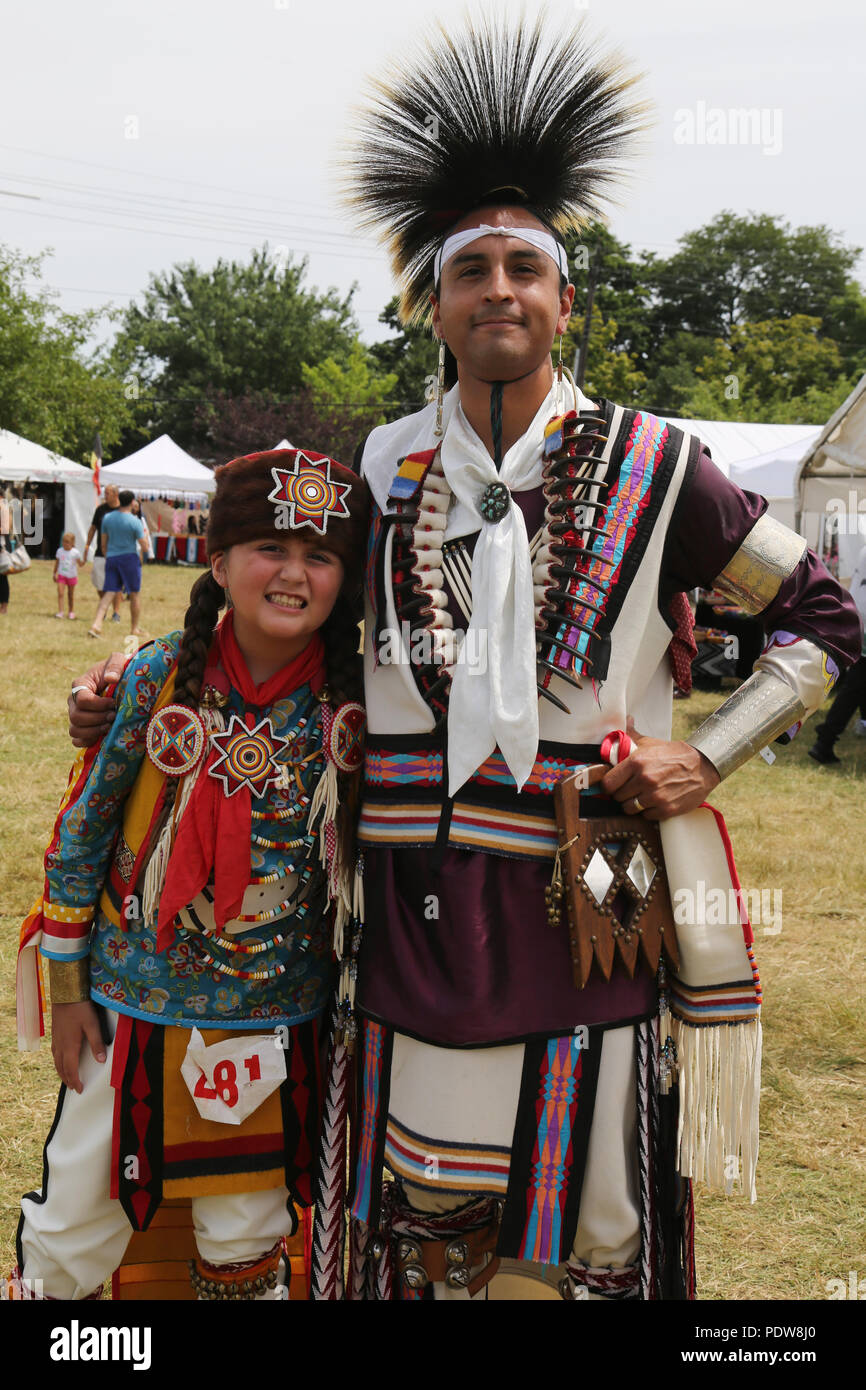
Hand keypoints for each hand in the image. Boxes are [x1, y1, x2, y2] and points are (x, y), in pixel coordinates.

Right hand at [51, 1002, 105, 1092]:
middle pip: (62, 1068)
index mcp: (69, 1046)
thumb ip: (97, 1043)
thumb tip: (101, 1061)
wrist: (65, 993)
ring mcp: (56, 1039)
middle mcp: (60, 1045)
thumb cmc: (80, 1008)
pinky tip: (61, 1060)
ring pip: (56, 1062)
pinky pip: (54, 1054)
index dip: (75, 1081)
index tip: (80, 1090)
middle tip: (74, 1088)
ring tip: (67, 1079)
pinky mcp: (55, 1033)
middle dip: (68, 1079)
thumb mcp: (92, 1024)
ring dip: (62, 1072)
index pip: (71, 1069)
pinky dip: (58, 1062)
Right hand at [68, 654, 126, 746]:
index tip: (113, 702)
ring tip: (109, 726)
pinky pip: (77, 741)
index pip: (81, 700)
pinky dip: (88, 741)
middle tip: (113, 716)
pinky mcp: (82, 728)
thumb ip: (115, 666)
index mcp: (80, 684)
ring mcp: (76, 715)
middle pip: (76, 717)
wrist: (124, 684)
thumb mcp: (119, 661)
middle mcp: (74, 701)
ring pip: (74, 730)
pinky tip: (101, 736)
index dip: (98, 704)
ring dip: (93, 731)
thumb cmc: (120, 671)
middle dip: (97, 719)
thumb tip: (111, 678)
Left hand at [600, 721, 719, 820]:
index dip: (609, 786)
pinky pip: (646, 816)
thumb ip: (633, 735)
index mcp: (636, 762)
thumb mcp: (651, 743)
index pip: (608, 784)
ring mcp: (655, 796)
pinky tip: (654, 801)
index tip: (614, 785)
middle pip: (618, 797)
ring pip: (630, 809)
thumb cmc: (674, 754)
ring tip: (641, 796)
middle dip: (622, 794)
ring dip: (633, 804)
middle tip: (631, 789)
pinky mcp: (666, 809)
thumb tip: (626, 720)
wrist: (703, 766)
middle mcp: (644, 779)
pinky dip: (648, 811)